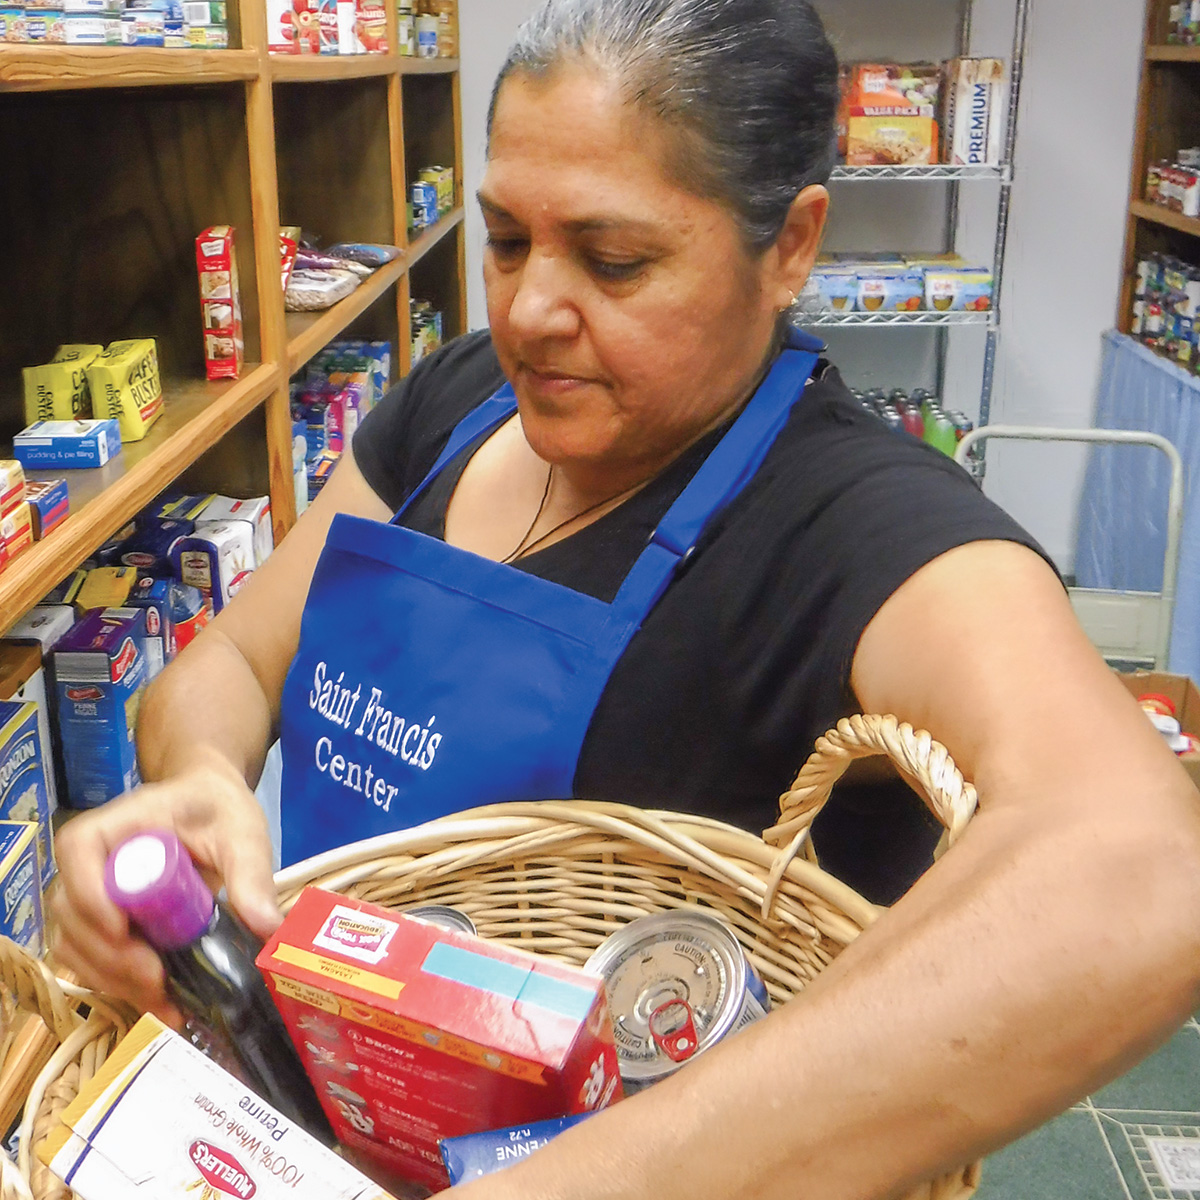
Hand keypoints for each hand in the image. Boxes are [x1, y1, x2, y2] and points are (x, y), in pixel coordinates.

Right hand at [51, 749, 279, 1022]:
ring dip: (113, 979)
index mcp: (118, 822)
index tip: (124, 929)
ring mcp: (87, 893)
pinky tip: (160, 1000)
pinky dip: (118, 984)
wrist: (210, 807)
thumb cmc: (219, 811)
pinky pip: (89, 959)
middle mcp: (89, 858)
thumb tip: (266, 928)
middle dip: (111, 955)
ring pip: (73, 944)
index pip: (79, 849)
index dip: (91, 893)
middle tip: (158, 981)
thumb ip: (250, 875)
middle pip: (72, 911)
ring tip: (165, 1002)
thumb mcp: (241, 834)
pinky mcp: (97, 923)